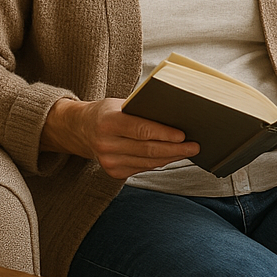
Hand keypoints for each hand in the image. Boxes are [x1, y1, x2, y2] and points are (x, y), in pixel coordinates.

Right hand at [42, 97, 199, 179]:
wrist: (82, 129)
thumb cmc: (108, 112)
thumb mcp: (121, 104)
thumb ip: (142, 111)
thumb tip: (176, 117)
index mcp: (108, 122)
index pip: (141, 130)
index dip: (164, 134)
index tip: (183, 136)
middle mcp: (106, 144)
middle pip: (148, 150)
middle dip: (175, 149)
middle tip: (194, 146)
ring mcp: (108, 161)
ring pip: (148, 162)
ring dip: (170, 157)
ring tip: (188, 151)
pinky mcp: (113, 172)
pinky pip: (143, 168)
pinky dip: (159, 162)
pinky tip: (171, 156)